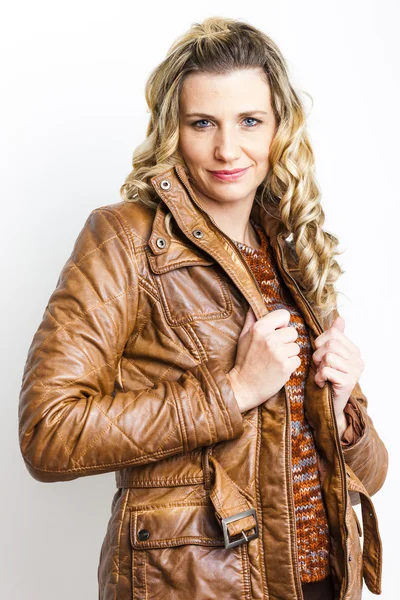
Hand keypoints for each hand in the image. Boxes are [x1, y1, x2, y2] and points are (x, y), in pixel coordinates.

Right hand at [227, 307, 300, 412]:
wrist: (243, 386)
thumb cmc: (244, 361)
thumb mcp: (243, 337)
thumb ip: (251, 320)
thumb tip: (253, 305)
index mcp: (259, 328)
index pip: (284, 315)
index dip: (282, 324)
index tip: (276, 333)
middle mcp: (269, 338)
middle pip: (293, 332)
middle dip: (287, 341)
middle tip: (274, 351)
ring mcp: (278, 353)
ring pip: (296, 347)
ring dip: (289, 354)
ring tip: (275, 361)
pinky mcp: (286, 366)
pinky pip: (297, 360)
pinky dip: (290, 365)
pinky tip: (278, 369)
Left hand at [312, 314, 364, 434]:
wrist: (330, 405)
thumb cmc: (326, 378)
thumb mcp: (328, 355)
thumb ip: (335, 337)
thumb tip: (341, 318)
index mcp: (354, 351)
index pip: (334, 333)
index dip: (320, 341)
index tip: (320, 354)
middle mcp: (358, 360)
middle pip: (331, 344)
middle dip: (318, 354)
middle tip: (319, 366)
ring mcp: (355, 372)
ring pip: (328, 356)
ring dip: (318, 366)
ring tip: (321, 374)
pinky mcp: (348, 382)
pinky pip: (326, 371)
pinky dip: (318, 377)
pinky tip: (322, 383)